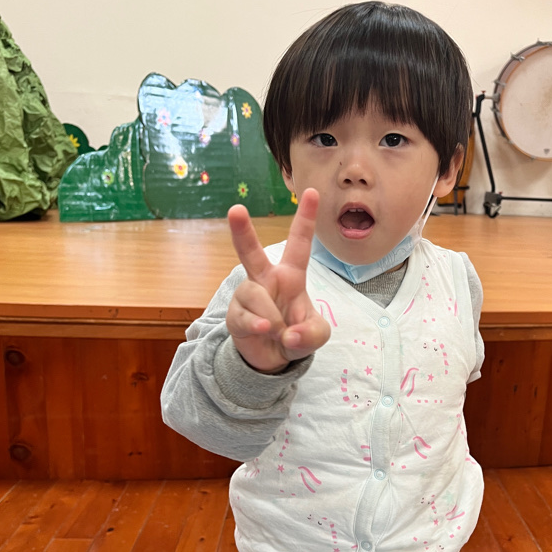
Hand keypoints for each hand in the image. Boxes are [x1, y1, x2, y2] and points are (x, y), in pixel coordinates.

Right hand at [226, 189, 330, 372]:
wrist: (273, 358)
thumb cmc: (296, 334)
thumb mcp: (316, 335)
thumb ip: (311, 333)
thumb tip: (288, 334)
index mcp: (290, 275)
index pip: (299, 243)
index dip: (305, 218)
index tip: (311, 192)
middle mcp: (265, 280)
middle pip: (252, 252)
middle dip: (242, 232)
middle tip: (235, 210)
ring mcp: (247, 296)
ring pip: (257, 296)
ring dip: (273, 318)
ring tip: (278, 330)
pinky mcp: (235, 315)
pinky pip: (247, 317)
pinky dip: (260, 327)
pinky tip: (266, 331)